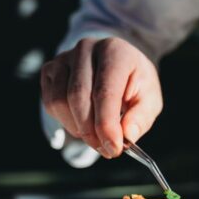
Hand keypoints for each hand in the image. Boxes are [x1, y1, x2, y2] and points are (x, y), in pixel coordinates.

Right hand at [41, 37, 162, 158]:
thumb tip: (127, 135)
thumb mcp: (149, 99)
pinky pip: (50, 103)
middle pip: (78, 97)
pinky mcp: (50, 69)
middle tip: (107, 150)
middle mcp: (86, 49)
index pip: (105, 91)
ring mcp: (64, 57)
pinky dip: (65, 121)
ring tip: (97, 136)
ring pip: (59, 101)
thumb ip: (141, 117)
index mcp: (114, 51)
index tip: (114, 148)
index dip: (107, 124)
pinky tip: (83, 123)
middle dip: (91, 131)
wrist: (116, 65)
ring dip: (77, 128)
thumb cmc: (134, 83)